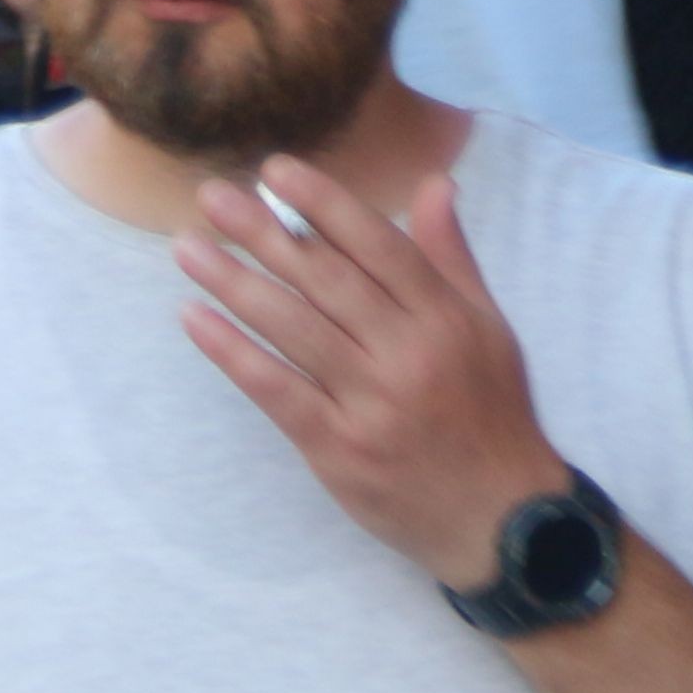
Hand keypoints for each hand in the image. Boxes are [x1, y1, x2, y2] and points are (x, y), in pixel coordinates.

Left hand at [172, 157, 571, 592]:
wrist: (504, 522)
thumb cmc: (492, 414)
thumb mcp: (488, 330)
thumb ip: (449, 257)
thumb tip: (433, 183)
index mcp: (445, 319)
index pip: (377, 245)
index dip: (324, 204)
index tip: (274, 171)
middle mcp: (408, 354)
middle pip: (326, 280)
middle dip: (264, 233)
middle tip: (211, 197)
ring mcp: (372, 404)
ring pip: (294, 329)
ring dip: (234, 283)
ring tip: (188, 247)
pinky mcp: (339, 449)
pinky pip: (277, 390)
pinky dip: (231, 352)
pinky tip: (194, 318)